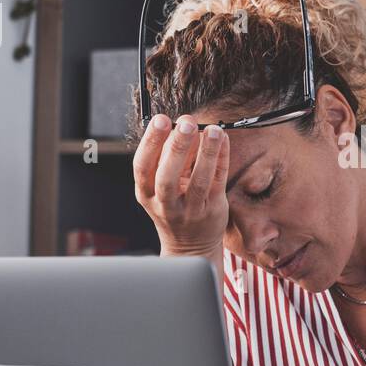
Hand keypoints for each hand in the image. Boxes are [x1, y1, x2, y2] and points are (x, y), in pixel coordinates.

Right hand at [133, 113, 229, 257]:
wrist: (191, 246)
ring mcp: (191, 210)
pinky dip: (221, 159)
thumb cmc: (174, 207)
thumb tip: (181, 126)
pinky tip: (223, 140)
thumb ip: (169, 158)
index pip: (142, 166)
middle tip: (186, 123)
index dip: (150, 142)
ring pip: (198, 180)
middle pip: (168, 176)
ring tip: (212, 130)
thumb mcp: (161, 186)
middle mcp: (166, 204)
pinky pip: (218, 181)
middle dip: (176, 147)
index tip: (160, 119)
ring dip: (206, 152)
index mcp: (146, 194)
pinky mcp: (213, 210)